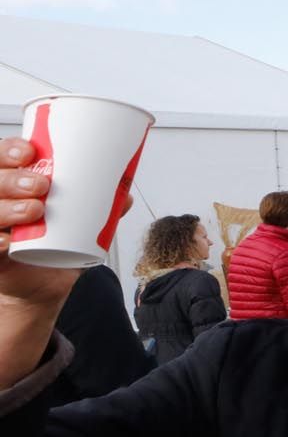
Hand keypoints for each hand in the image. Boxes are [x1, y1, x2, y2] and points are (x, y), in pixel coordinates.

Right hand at [0, 137, 91, 388]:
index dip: (9, 151)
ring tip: (36, 209)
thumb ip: (98, 209)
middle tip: (42, 184)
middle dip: (12, 178)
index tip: (30, 151)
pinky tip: (8, 238)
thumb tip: (126, 196)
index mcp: (12, 186)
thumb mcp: (78, 223)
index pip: (1, 159)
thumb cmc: (55, 246)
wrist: (42, 286)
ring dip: (7, 207)